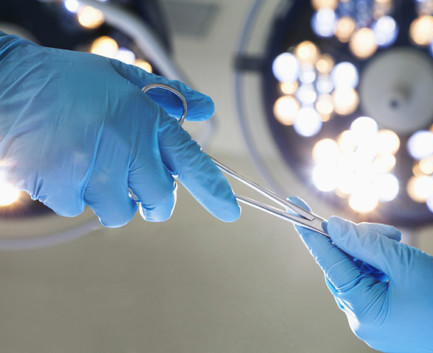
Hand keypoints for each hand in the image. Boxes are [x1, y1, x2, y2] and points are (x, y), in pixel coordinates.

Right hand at [0, 33, 239, 225]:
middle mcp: (125, 148)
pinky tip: (64, 166)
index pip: (190, 162)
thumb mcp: (122, 78)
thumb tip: (203, 108)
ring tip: (93, 166)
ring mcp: (94, 172)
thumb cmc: (67, 82)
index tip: (230, 211)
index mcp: (145, 119)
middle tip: (140, 185)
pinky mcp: (64, 189)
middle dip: (156, 200)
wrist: (6, 86)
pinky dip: (78, 195)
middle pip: (160, 201)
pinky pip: (82, 209)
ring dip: (114, 198)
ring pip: (122, 212)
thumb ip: (167, 96)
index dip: (214, 190)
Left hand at [291, 197, 432, 351]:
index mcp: (363, 311)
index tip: (296, 212)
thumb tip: (333, 227)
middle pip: (345, 266)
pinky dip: (382, 265)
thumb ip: (365, 244)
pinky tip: (400, 257)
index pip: (330, 264)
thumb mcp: (405, 263)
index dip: (312, 235)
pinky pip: (373, 283)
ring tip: (401, 246)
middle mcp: (363, 318)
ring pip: (359, 273)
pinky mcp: (388, 315)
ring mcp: (376, 319)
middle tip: (385, 233)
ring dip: (374, 252)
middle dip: (359, 242)